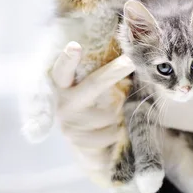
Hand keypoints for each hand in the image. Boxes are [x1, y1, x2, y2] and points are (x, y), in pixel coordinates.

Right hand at [51, 41, 134, 186]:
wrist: (88, 145)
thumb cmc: (95, 107)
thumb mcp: (95, 89)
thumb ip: (102, 72)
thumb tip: (127, 50)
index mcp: (63, 86)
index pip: (61, 70)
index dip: (67, 59)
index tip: (75, 46)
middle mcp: (63, 103)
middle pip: (92, 85)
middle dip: (112, 73)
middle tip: (130, 61)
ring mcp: (70, 124)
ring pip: (109, 112)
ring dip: (120, 112)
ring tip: (117, 114)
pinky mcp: (80, 142)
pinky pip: (112, 132)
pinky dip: (120, 130)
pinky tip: (114, 131)